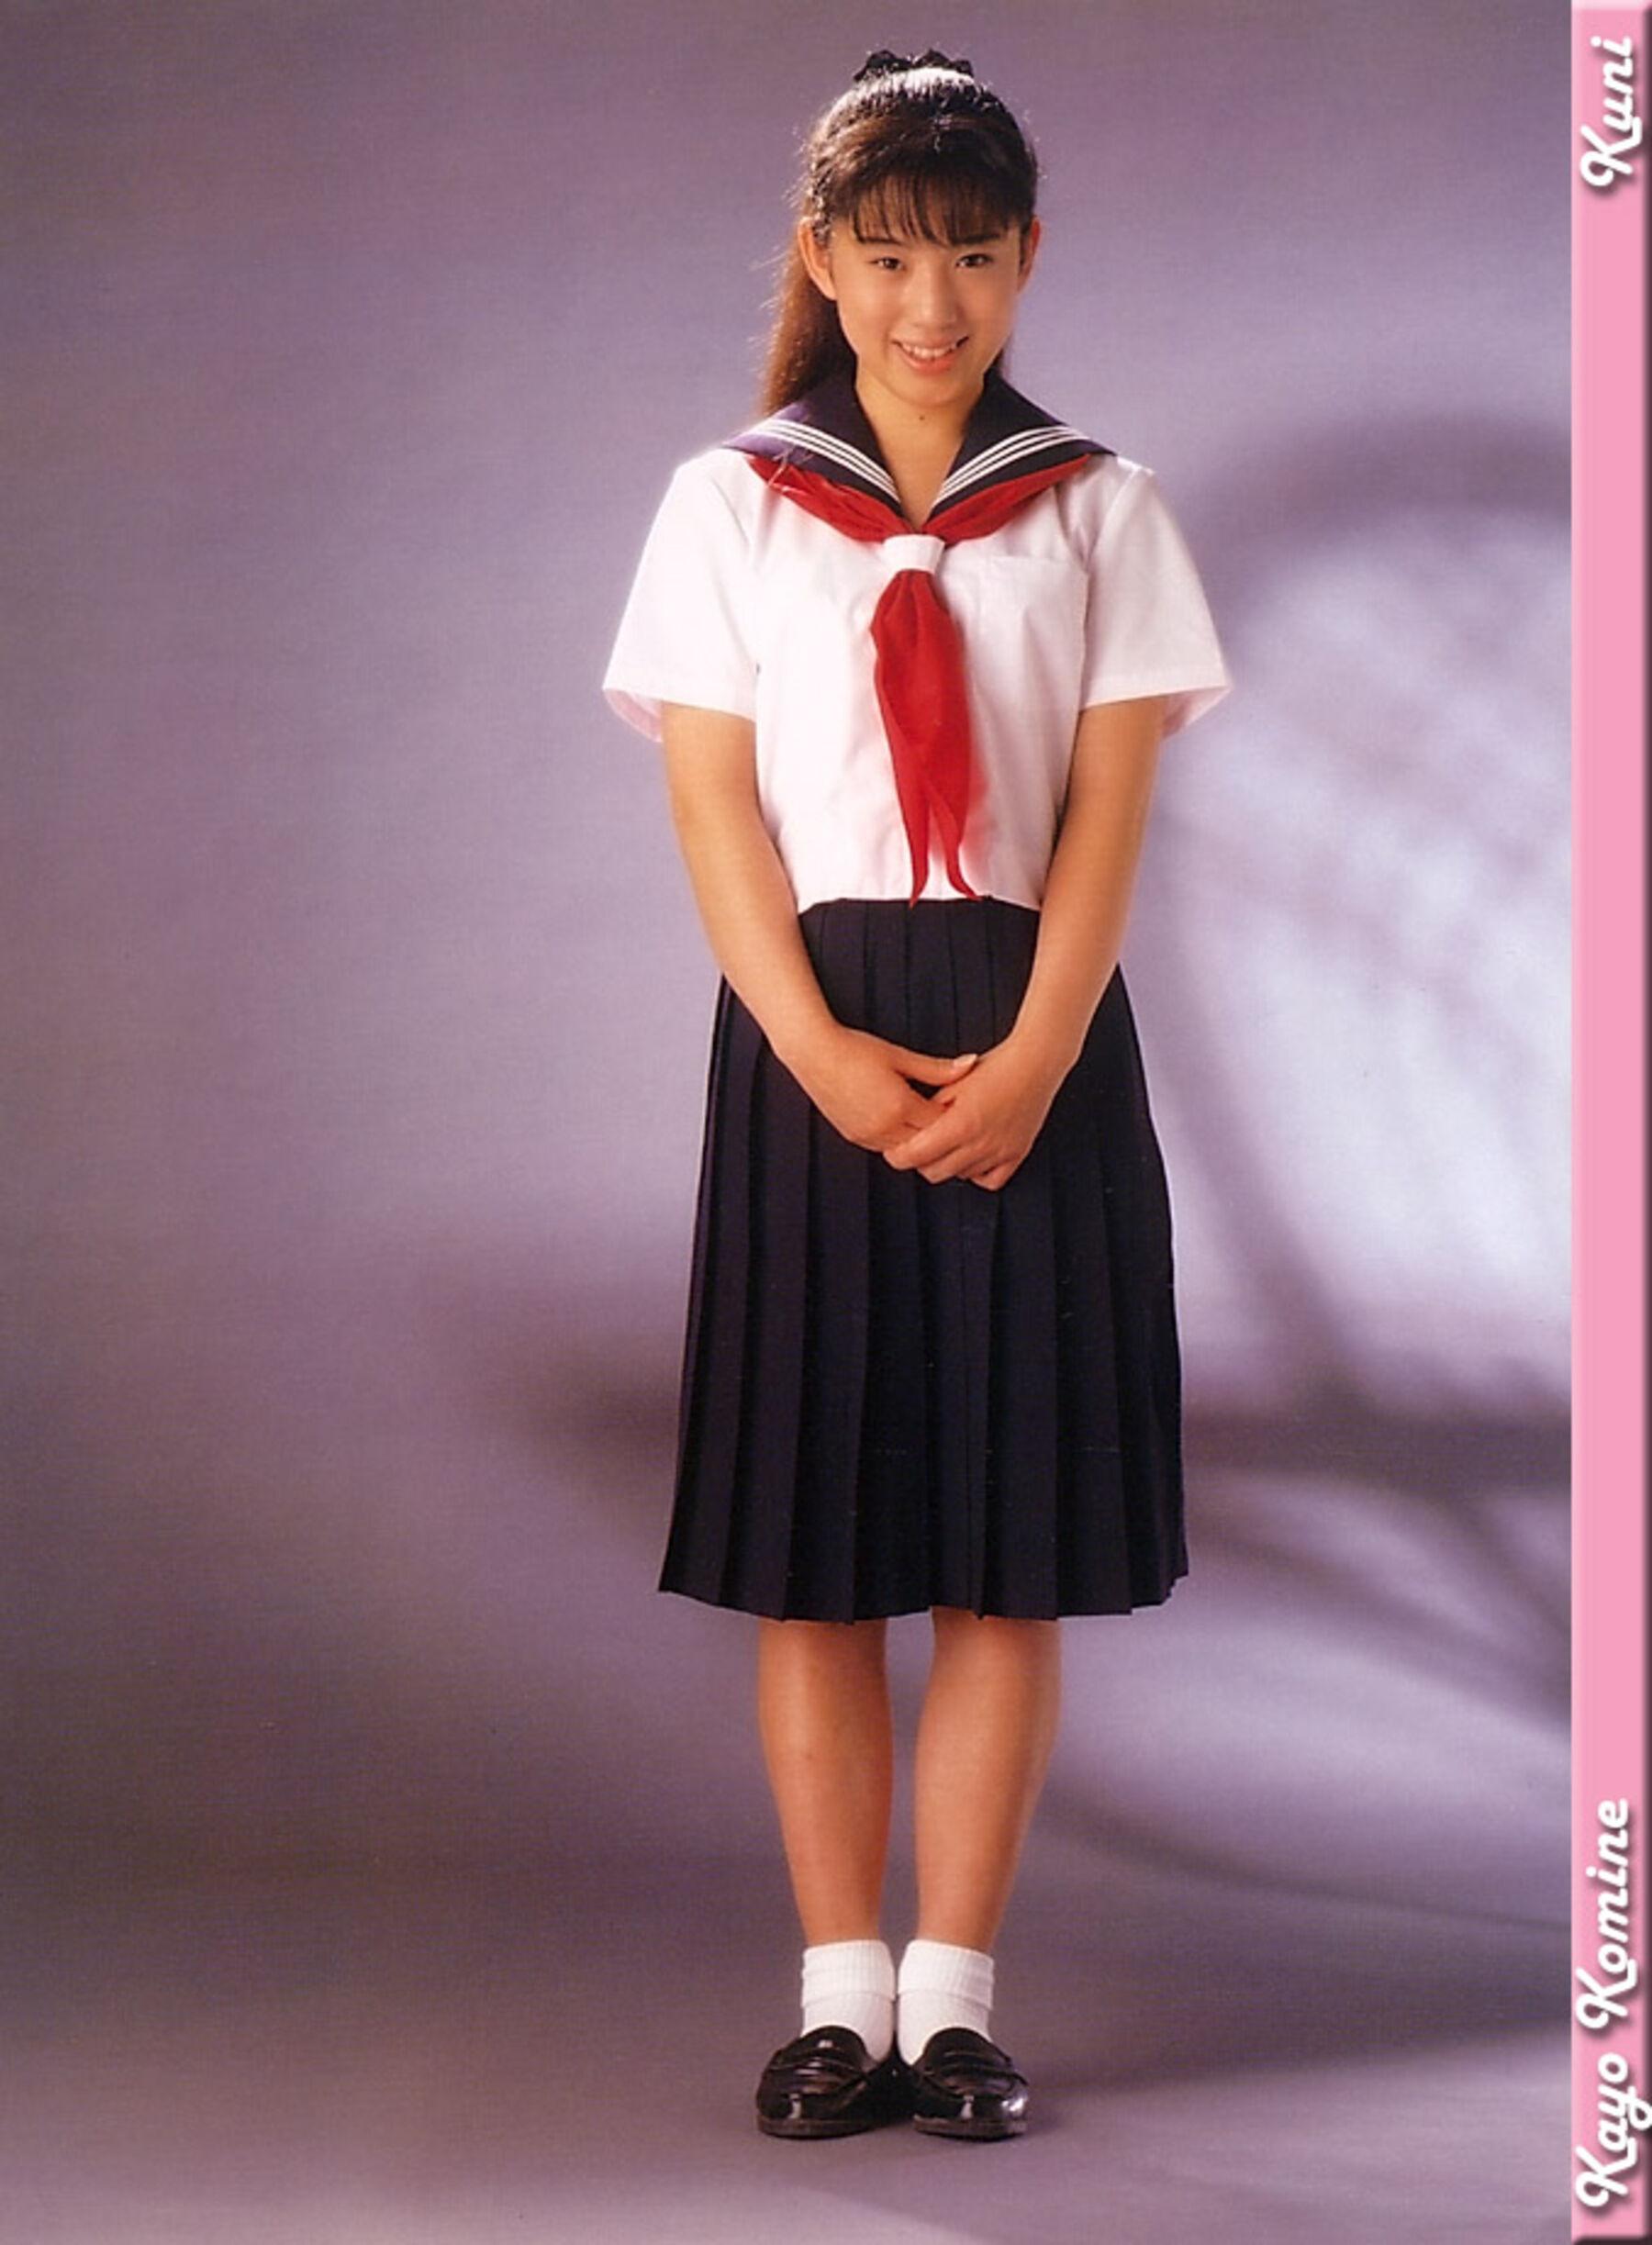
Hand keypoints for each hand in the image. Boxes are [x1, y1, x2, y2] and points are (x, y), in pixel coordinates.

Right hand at [791, 1025, 978, 1153]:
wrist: (813, 1052)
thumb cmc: (855, 1048)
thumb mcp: (900, 1056)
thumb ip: (937, 1068)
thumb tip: (969, 1065)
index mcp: (899, 1106)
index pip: (939, 1123)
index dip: (954, 1115)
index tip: (963, 1106)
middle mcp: (883, 1126)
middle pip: (925, 1143)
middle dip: (939, 1133)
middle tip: (953, 1120)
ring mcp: (866, 1135)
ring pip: (905, 1151)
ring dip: (918, 1140)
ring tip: (929, 1123)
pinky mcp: (853, 1136)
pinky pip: (884, 1148)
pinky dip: (898, 1141)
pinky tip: (904, 1125)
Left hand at [880, 1037, 1065, 1190]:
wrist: (1034, 1063)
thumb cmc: (995, 1068)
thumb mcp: (951, 1084)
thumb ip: (929, 1110)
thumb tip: (912, 1129)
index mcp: (960, 1123)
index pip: (916, 1155)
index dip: (899, 1156)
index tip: (894, 1152)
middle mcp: (981, 1142)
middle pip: (935, 1171)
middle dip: (921, 1162)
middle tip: (919, 1148)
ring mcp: (1000, 1151)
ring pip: (960, 1176)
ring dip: (949, 1165)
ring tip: (947, 1146)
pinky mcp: (1016, 1154)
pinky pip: (990, 1180)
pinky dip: (977, 1173)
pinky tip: (972, 1157)